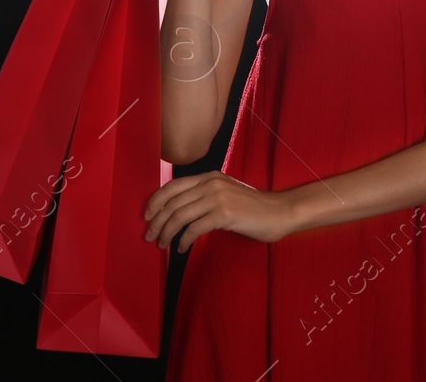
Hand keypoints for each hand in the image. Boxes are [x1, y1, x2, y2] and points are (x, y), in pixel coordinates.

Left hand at [143, 171, 294, 250]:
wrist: (278, 212)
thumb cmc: (252, 207)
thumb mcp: (225, 193)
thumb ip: (204, 195)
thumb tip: (177, 210)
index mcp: (208, 176)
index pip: (172, 186)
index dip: (155, 201)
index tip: (147, 216)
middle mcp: (210, 183)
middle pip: (172, 202)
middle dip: (157, 221)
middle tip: (150, 237)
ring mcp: (218, 197)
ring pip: (180, 216)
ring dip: (167, 233)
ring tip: (162, 245)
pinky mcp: (224, 214)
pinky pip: (194, 228)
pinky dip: (183, 240)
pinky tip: (181, 248)